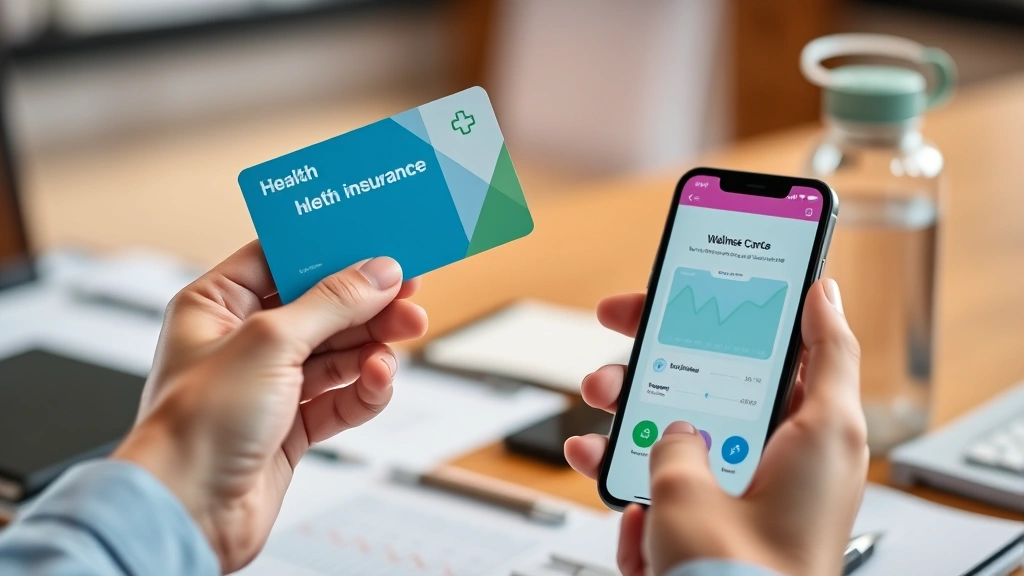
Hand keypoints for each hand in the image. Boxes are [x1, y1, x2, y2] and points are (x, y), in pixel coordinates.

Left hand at [112, 241, 427, 571]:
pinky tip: (377, 380)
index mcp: (215, 305)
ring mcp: (268, 385)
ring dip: (372, 345)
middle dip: (366, 302)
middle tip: (407, 295)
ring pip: (337, 351)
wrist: (189, 511)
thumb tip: (376, 273)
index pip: (281, 259)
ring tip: (400, 337)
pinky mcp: (291, 424)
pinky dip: (364, 388)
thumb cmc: (194, 427)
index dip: (330, 250)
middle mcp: (241, 342)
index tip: (375, 243)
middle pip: (320, 306)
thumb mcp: (271, 343)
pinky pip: (341, 396)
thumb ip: (332, 303)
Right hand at [564, 279, 866, 575]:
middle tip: (626, 330)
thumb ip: (689, 432)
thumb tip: (678, 428)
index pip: (804, 339)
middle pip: (727, 379)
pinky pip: (677, 486)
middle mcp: (786, 457)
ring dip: (634, 428)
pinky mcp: (722, 523)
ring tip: (597, 431)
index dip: (770, 299)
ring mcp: (751, 491)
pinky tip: (615, 495)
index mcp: (813, 430)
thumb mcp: (696, 489)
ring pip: (690, 431)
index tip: (737, 273)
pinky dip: (641, 490)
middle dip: (665, 361)